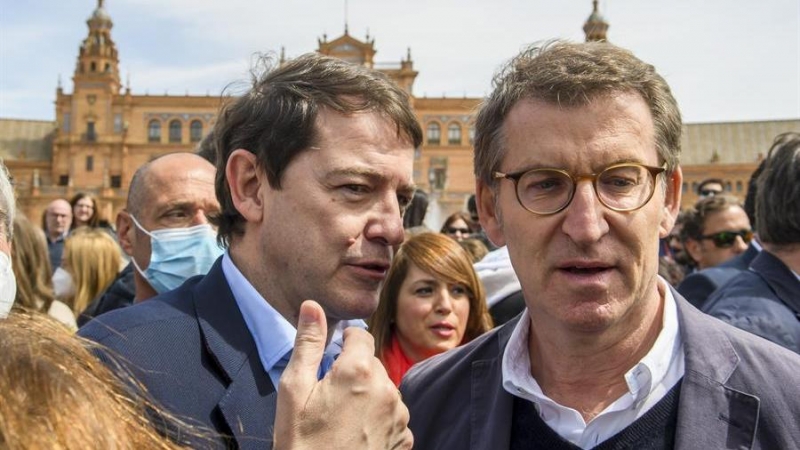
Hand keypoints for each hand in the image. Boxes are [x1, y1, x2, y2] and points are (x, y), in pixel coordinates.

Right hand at [273, 300, 412, 449]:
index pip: (360, 335)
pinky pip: (393, 414)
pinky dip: (378, 418)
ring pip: (383, 387)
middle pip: (371, 362)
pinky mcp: (403, 437)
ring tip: (341, 418)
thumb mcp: (293, 390)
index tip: (329, 358)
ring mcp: (398, 415)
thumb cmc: (301, 442)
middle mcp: (386, 388)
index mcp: (357, 371)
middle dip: (352, 370)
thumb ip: (307, 343)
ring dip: (367, 394)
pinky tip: (356, 432)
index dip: (343, 343)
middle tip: (328, 396)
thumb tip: (312, 306)